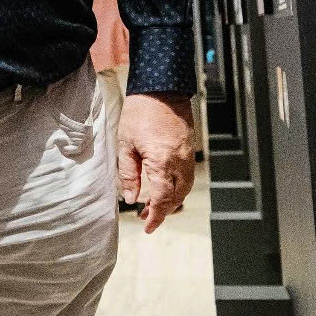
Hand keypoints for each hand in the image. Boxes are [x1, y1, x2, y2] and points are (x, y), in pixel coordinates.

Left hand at [116, 91, 195, 232]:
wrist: (161, 88)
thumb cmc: (140, 112)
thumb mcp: (126, 145)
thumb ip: (128, 174)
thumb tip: (130, 198)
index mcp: (162, 162)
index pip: (162, 199)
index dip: (156, 217)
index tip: (147, 227)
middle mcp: (179, 161)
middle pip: (177, 197)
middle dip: (162, 211)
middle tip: (145, 217)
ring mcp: (188, 155)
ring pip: (185, 188)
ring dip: (171, 200)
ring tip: (153, 205)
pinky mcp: (190, 149)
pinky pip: (187, 176)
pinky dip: (177, 187)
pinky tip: (164, 187)